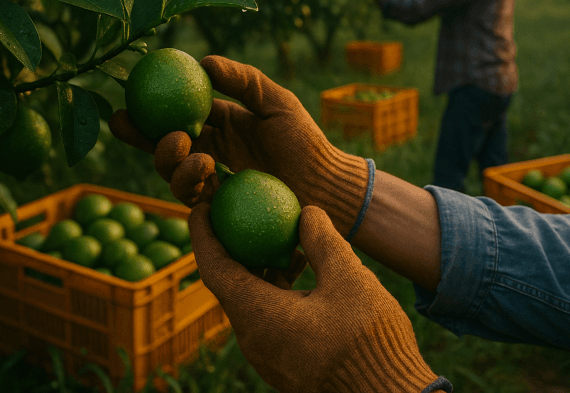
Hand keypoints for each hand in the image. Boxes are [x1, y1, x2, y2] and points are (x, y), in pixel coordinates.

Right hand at [109, 56, 370, 235]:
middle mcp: (213, 152)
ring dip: (171, 162)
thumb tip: (203, 60)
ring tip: (193, 154)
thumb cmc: (307, 141)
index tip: (128, 101)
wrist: (326, 185)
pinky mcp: (221, 209)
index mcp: (223, 124)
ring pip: (175, 173)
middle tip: (132, 126)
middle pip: (167, 146)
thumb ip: (244, 81)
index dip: (151, 110)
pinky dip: (190, 185)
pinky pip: (194, 198)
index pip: (180, 114)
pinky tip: (203, 171)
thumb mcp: (277, 102)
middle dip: (143, 138)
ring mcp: (215, 182)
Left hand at [189, 204, 439, 392]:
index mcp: (257, 314)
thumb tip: (306, 211)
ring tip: (287, 240)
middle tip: (244, 212)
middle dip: (233, 246)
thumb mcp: (349, 278)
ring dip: (262, 268)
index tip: (202, 206)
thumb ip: (322, 241)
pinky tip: (307, 273)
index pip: (213, 267)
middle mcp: (253, 338)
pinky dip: (277, 290)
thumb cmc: (367, 338)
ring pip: (252, 302)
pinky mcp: (286, 363)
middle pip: (230, 283)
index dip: (203, 234)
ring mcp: (268, 355)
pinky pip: (269, 318)